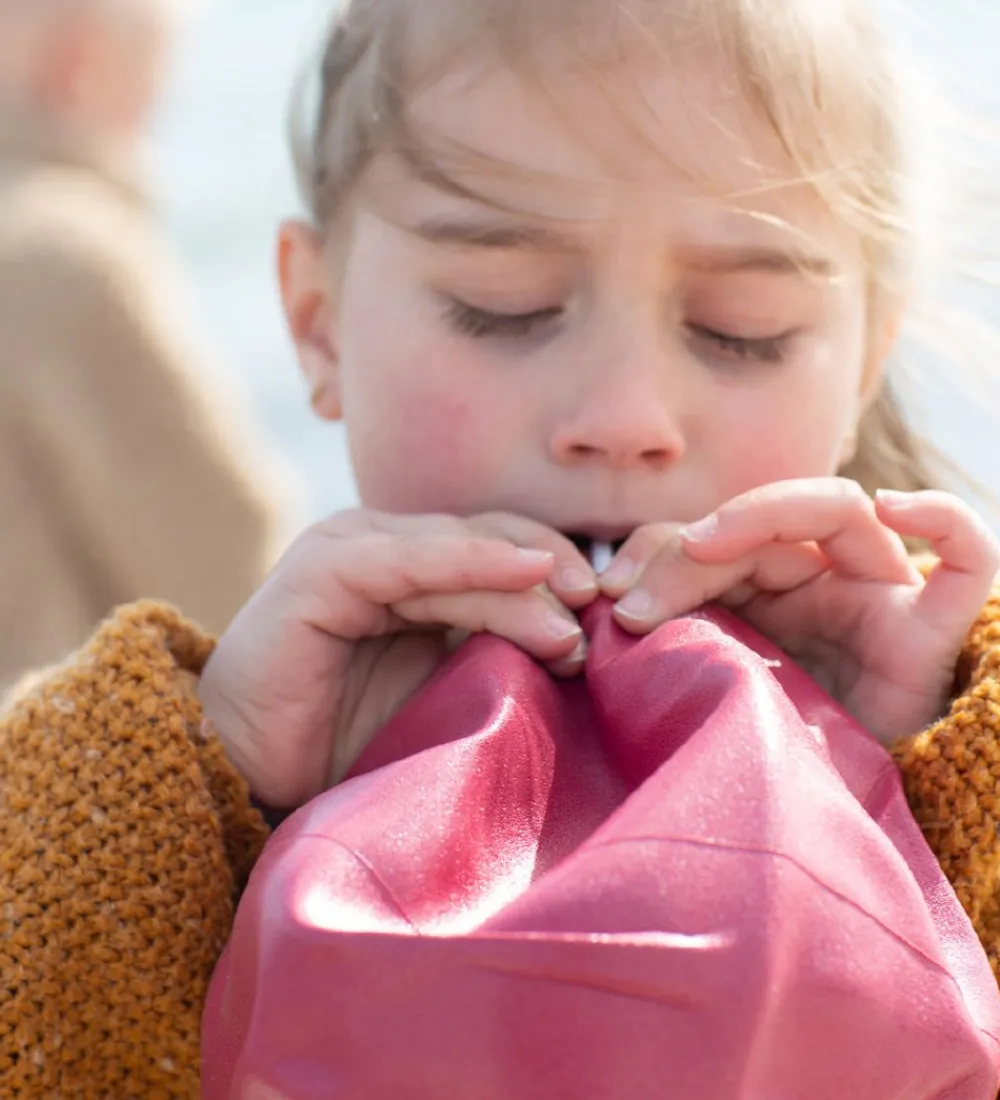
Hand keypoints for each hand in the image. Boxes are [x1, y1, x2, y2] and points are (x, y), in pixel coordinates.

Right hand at [199, 510, 596, 806]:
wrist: (254, 779)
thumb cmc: (353, 746)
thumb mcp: (446, 692)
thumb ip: (499, 657)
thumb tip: (586, 649)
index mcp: (417, 571)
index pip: (506, 552)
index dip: (561, 573)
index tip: (613, 614)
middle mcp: (389, 548)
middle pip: (493, 540)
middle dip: (555, 573)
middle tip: (603, 614)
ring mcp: (354, 549)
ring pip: (461, 549)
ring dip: (524, 580)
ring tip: (573, 621)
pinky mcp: (325, 568)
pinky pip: (409, 558)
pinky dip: (469, 562)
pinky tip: (526, 572)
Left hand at [599, 479, 999, 743]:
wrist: (830, 824)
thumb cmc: (762, 752)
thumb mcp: (705, 687)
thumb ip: (673, 638)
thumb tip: (613, 610)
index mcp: (765, 594)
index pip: (711, 540)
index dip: (655, 552)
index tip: (609, 598)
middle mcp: (821, 583)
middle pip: (760, 526)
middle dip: (686, 552)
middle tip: (634, 606)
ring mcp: (876, 598)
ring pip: (836, 511)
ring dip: (758, 516)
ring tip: (703, 546)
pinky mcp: (930, 632)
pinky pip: (969, 555)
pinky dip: (940, 517)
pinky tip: (893, 507)